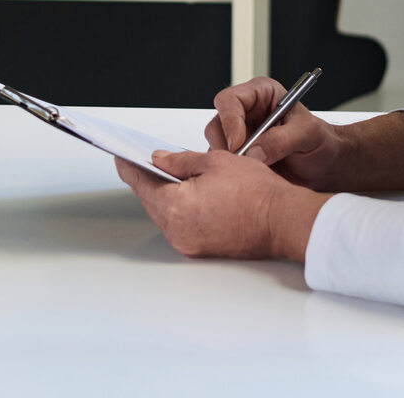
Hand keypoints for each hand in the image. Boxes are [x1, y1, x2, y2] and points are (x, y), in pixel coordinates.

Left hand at [116, 149, 329, 261]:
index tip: (121, 155)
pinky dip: (178, 208)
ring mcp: (189, 243)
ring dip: (163, 194)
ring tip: (168, 173)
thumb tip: (159, 159)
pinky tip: (185, 193)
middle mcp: (178, 230)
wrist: (283, 221)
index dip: (129, 166)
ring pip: (164, 213)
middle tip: (144, 160)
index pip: (141, 183)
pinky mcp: (201, 248)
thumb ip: (179, 160)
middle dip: (147, 179)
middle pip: (151, 200)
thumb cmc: (257, 193)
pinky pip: (179, 224)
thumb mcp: (213, 161)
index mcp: (176, 206)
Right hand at [203, 78, 348, 189]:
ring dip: (230, 162)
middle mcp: (246, 112)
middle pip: (217, 123)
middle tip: (242, 164)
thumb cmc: (321, 142)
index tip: (237, 144)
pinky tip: (253, 180)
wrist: (326, 167)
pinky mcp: (240, 157)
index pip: (230, 100)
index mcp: (261, 94)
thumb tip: (254, 151)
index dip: (229, 120)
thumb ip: (281, 140)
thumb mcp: (308, 135)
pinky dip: (233, 174)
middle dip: (226, 146)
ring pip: (217, 146)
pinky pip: (224, 165)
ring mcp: (241, 136)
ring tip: (255, 172)